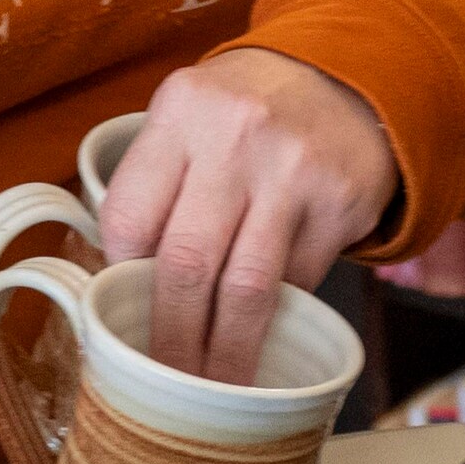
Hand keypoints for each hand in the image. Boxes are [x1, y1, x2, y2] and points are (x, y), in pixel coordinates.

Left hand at [101, 42, 393, 381]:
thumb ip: (155, 183)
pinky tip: (265, 330)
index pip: (129, 218)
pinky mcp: (341, 203)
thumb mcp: (189, 117)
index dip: (121, 277)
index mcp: (181, 112)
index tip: (121, 311)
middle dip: (171, 337)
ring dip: (227, 350)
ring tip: (214, 386)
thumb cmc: (246, 113)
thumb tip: (116, 284)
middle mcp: (236, 136)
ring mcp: (295, 170)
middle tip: (165, 380)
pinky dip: (278, 313)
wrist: (348, 78)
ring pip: (248, 287)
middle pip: (186, 262)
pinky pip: (300, 281)